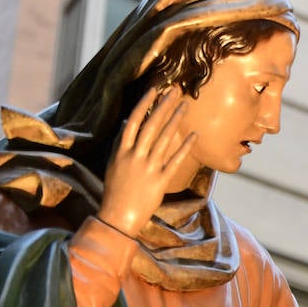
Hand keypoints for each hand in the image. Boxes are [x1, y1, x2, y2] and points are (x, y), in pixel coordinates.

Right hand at [97, 87, 196, 236]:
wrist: (118, 216)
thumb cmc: (115, 189)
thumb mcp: (113, 163)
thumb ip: (121, 143)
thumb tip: (127, 122)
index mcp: (121, 150)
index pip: (134, 121)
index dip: (144, 104)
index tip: (154, 89)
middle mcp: (135, 156)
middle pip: (151, 125)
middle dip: (163, 106)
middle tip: (175, 91)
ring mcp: (148, 168)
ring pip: (164, 139)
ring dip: (175, 121)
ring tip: (185, 106)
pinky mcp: (161, 181)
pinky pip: (175, 160)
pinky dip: (184, 147)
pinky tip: (194, 134)